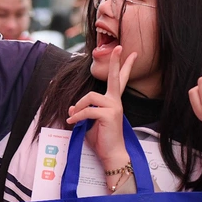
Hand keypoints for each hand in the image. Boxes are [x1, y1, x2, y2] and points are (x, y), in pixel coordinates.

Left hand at [66, 46, 136, 172]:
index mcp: (113, 101)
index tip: (130, 53)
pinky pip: (87, 111)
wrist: (111, 154)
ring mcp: (114, 107)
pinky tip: (72, 121)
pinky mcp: (109, 115)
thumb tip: (71, 107)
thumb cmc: (102, 140)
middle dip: (116, 61)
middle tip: (118, 47)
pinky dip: (77, 116)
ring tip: (73, 116)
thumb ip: (82, 112)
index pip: (119, 80)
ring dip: (78, 106)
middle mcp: (116, 102)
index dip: (124, 66)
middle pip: (115, 77)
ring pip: (91, 97)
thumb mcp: (88, 123)